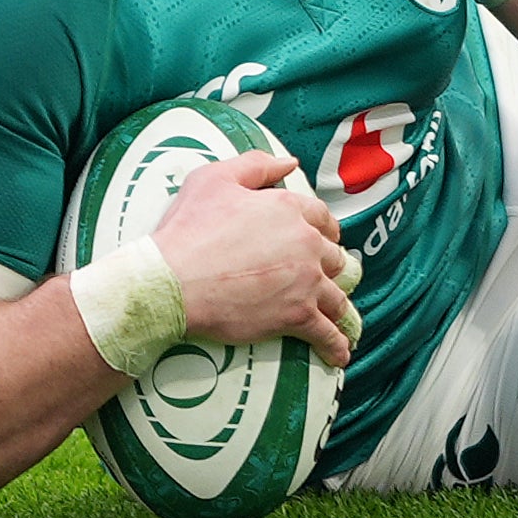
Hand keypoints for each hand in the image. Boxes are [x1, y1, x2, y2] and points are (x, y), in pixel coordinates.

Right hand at [150, 150, 361, 368]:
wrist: (173, 280)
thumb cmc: (188, 230)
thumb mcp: (215, 178)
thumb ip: (256, 165)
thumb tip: (289, 163)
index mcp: (289, 208)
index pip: (321, 217)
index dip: (324, 229)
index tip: (324, 239)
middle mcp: (305, 243)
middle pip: (332, 256)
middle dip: (331, 266)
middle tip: (327, 277)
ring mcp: (305, 281)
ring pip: (336, 295)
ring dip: (340, 309)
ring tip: (344, 322)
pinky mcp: (297, 315)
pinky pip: (326, 332)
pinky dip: (336, 344)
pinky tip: (340, 354)